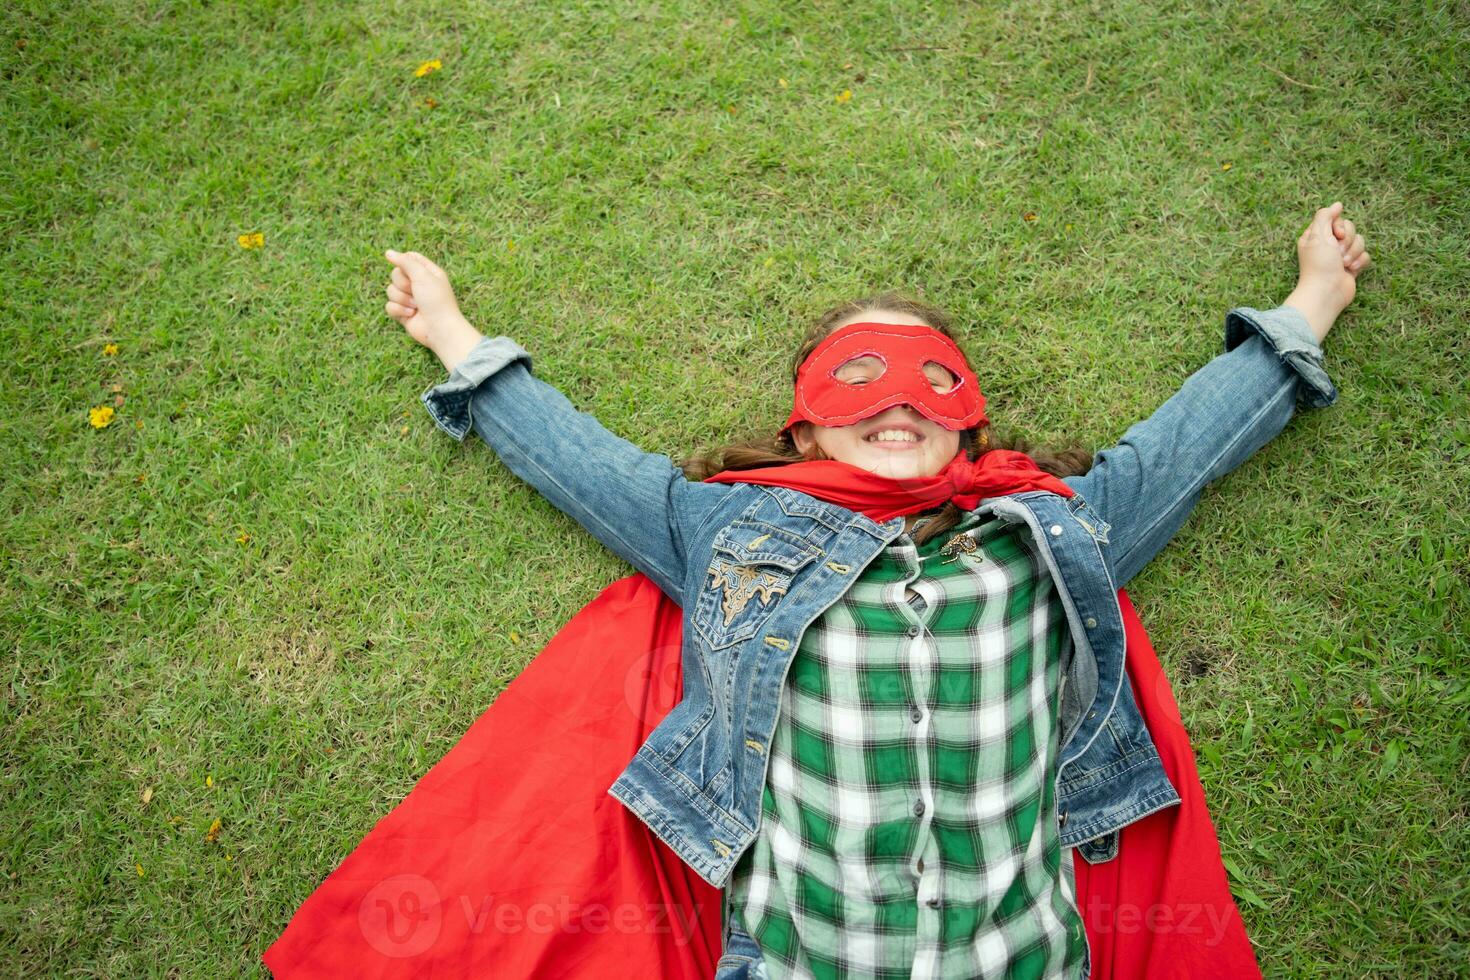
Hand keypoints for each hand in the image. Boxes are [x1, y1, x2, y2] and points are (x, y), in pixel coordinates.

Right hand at [383, 249, 483, 371]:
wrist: (439, 329)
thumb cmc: (436, 301)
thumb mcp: (422, 276)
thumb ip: (405, 262)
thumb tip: (388, 252)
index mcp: (427, 272)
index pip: (409, 258)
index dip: (404, 262)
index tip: (408, 270)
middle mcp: (418, 284)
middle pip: (395, 274)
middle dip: (402, 284)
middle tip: (414, 291)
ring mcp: (410, 299)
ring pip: (390, 290)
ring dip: (401, 299)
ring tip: (416, 306)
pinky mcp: (403, 312)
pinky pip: (389, 306)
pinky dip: (399, 310)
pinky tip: (411, 315)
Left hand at [1284, 202, 1371, 343]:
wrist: (1327, 292)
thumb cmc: (1319, 264)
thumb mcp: (1318, 235)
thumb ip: (1325, 216)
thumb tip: (1337, 204)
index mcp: (1316, 236)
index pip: (1335, 219)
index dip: (1340, 226)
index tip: (1336, 235)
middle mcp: (1328, 245)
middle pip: (1350, 228)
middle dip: (1348, 240)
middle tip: (1338, 253)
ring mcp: (1340, 256)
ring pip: (1360, 241)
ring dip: (1354, 252)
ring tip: (1343, 264)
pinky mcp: (1352, 266)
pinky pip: (1365, 255)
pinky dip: (1360, 262)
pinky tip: (1351, 270)